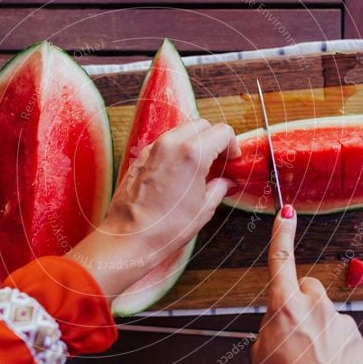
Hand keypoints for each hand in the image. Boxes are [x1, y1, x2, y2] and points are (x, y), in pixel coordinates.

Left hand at [66, 118, 239, 300]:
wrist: (130, 238)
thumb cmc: (166, 228)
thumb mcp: (203, 209)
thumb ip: (218, 188)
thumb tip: (225, 182)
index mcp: (192, 154)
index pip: (221, 132)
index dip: (232, 145)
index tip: (232, 159)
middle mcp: (171, 144)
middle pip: (202, 126)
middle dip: (214, 140)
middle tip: (219, 162)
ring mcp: (153, 148)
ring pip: (182, 130)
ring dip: (195, 142)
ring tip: (199, 167)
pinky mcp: (140, 156)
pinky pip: (165, 142)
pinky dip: (177, 149)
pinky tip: (179, 172)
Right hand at [251, 206, 362, 363]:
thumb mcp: (260, 355)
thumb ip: (271, 325)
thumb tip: (283, 316)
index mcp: (284, 308)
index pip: (281, 260)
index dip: (282, 233)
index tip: (285, 212)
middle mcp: (316, 308)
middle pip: (308, 289)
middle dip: (301, 304)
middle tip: (292, 338)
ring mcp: (341, 323)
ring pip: (326, 315)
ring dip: (319, 330)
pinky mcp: (359, 340)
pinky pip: (342, 334)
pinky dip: (335, 347)